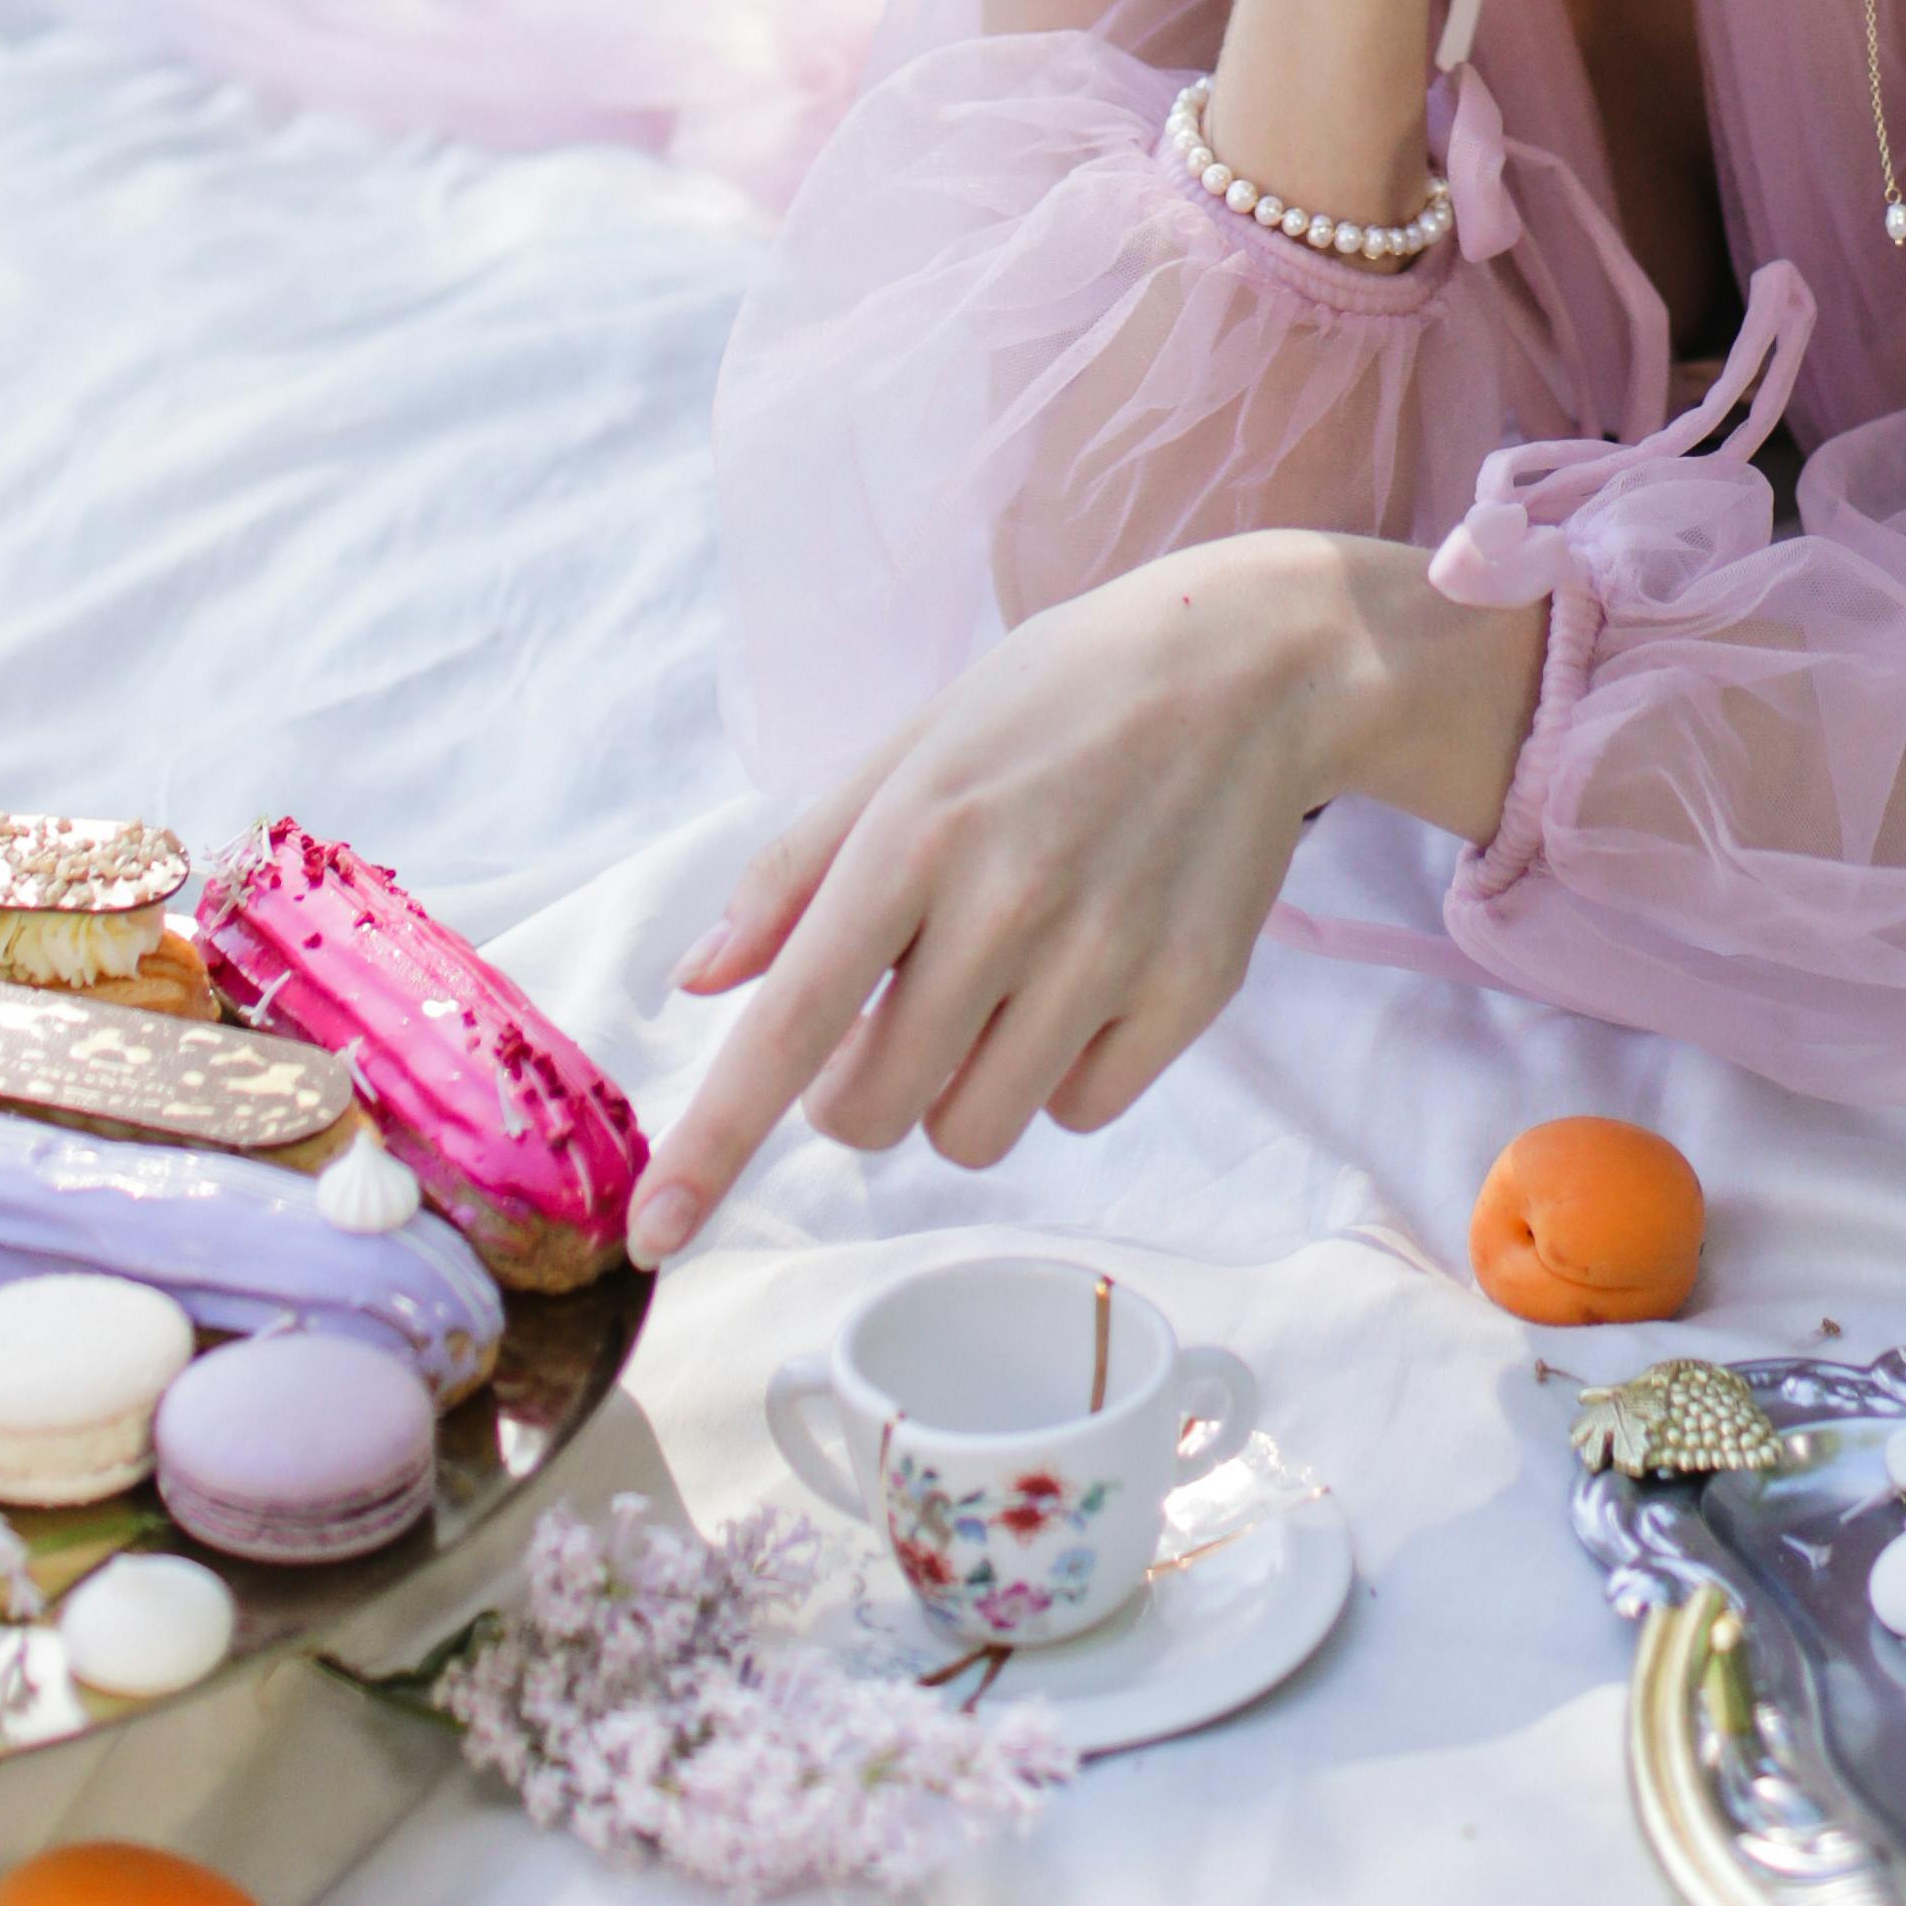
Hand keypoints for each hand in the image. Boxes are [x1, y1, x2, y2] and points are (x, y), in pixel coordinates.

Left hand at [628, 537, 1551, 1263]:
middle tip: (902, 1002)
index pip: (790, 1023)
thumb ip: (795, 867)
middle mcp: (1005, 904)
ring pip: (972, 1131)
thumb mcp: (909, 748)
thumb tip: (702, 983)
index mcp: (913, 835)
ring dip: (959, 1089)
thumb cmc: (1053, 703)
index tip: (655, 1237)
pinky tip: (1086, 980)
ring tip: (1003, 984)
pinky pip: (1080, 1113)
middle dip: (859, 1090)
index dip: (715, 1142)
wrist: (1250, 668)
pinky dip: (1063, 1075)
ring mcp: (1104, 957)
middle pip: (872, 1111)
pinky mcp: (1187, 995)